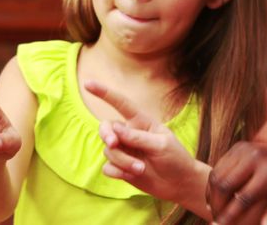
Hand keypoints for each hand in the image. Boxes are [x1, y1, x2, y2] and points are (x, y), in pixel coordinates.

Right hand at [84, 80, 203, 205]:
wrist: (179, 183)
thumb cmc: (175, 158)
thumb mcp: (161, 144)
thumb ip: (138, 137)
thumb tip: (115, 128)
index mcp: (141, 121)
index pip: (120, 103)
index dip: (104, 93)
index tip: (88, 83)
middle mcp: (129, 134)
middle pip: (106, 127)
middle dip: (106, 134)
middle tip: (113, 143)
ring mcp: (124, 151)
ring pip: (108, 151)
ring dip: (123, 161)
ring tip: (140, 168)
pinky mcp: (120, 167)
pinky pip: (108, 167)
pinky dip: (118, 172)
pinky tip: (130, 175)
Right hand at [206, 111, 266, 224]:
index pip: (243, 198)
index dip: (231, 215)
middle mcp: (255, 156)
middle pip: (225, 186)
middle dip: (217, 206)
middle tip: (216, 219)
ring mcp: (245, 148)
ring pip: (216, 177)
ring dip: (212, 198)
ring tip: (214, 211)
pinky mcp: (237, 146)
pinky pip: (216, 168)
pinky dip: (212, 186)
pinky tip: (214, 200)